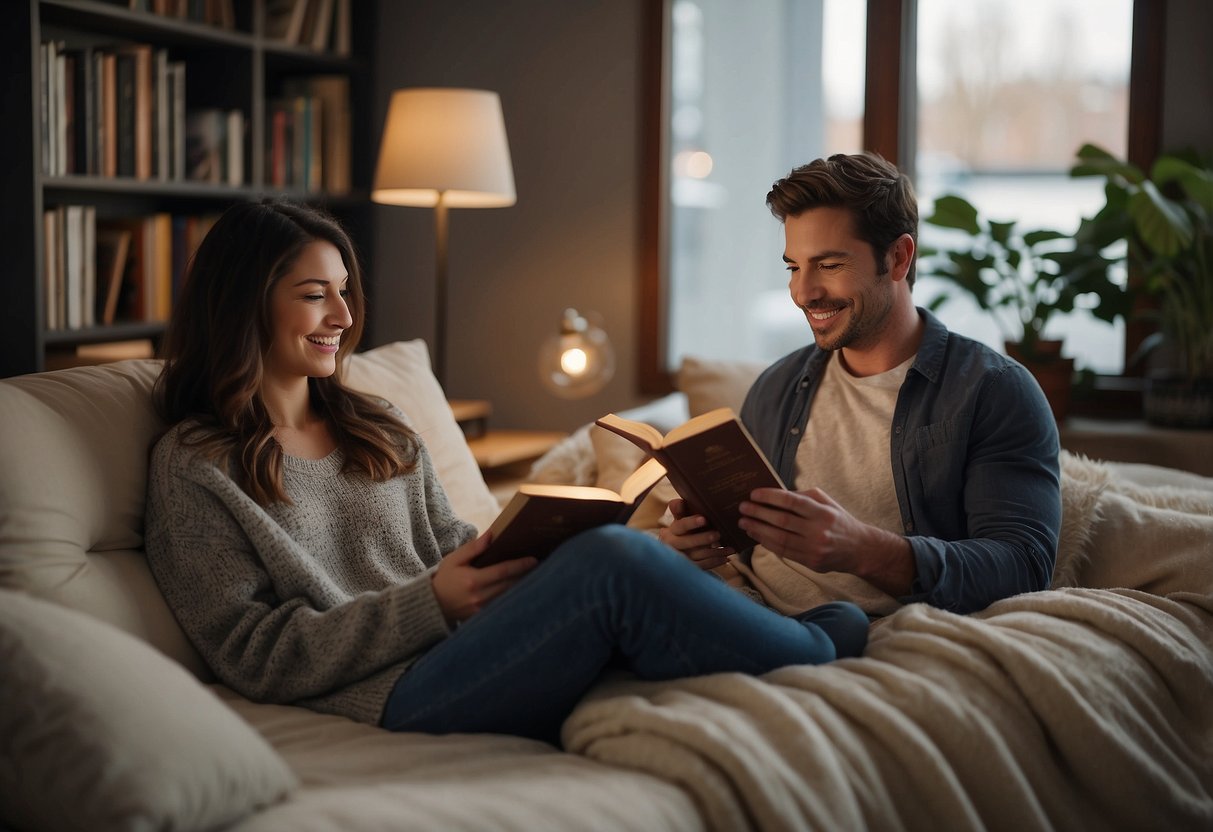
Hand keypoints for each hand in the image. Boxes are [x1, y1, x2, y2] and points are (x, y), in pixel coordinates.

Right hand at [431, 533, 537, 624]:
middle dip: (526, 575)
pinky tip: (521, 589)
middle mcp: (479, 596)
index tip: (534, 560)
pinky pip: (502, 605)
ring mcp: (481, 609)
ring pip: (508, 596)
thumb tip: (491, 535)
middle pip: (510, 584)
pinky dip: (512, 597)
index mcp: (473, 580)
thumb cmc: (444, 578)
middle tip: (541, 566)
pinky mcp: (482, 617)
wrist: (432, 605)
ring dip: (522, 586)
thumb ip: (473, 548)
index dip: (520, 566)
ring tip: (535, 575)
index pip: (502, 571)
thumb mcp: (454, 559)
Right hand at [656, 498, 734, 569]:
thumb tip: (679, 502)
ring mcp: (680, 559)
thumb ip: (679, 510)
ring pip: (697, 555)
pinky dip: (714, 562)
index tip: (704, 519)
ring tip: (730, 548)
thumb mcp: (679, 520)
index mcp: (670, 531)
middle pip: (687, 542)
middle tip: (718, 534)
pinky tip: (726, 558)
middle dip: (703, 538)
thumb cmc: (682, 531)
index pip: (680, 526)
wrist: (676, 551)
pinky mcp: (688, 569)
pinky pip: (702, 566)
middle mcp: (672, 546)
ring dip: (714, 552)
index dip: (691, 523)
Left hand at [738, 487, 914, 595]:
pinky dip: (767, 543)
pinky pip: (784, 552)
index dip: (770, 497)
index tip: (753, 493)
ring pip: (780, 539)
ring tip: (744, 522)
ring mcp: (814, 549)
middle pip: (782, 521)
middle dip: (758, 513)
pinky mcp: (811, 562)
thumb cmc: (838, 521)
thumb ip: (804, 497)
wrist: (859, 549)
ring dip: (758, 530)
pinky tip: (757, 535)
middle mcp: (819, 531)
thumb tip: (776, 494)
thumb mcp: (827, 503)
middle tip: (742, 507)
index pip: (792, 502)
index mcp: (823, 512)